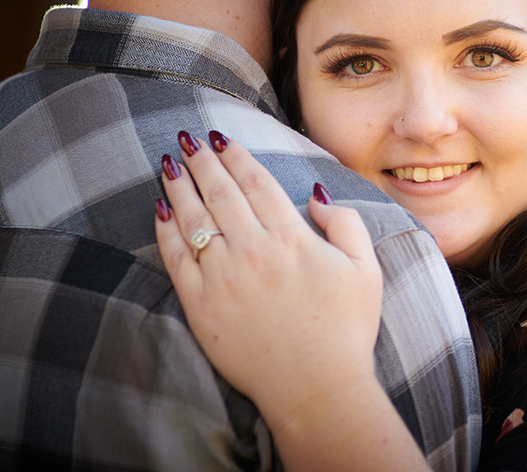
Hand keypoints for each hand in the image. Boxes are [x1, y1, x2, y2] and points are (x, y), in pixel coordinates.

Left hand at [154, 131, 382, 428]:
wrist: (317, 387)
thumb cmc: (346, 329)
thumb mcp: (366, 269)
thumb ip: (346, 223)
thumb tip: (314, 196)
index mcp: (291, 237)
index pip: (256, 182)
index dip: (236, 156)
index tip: (221, 138)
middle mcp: (253, 250)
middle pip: (220, 192)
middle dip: (202, 161)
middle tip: (187, 139)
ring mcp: (223, 278)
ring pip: (194, 219)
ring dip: (180, 187)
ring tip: (169, 163)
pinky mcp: (201, 306)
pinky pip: (177, 259)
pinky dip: (166, 231)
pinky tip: (160, 212)